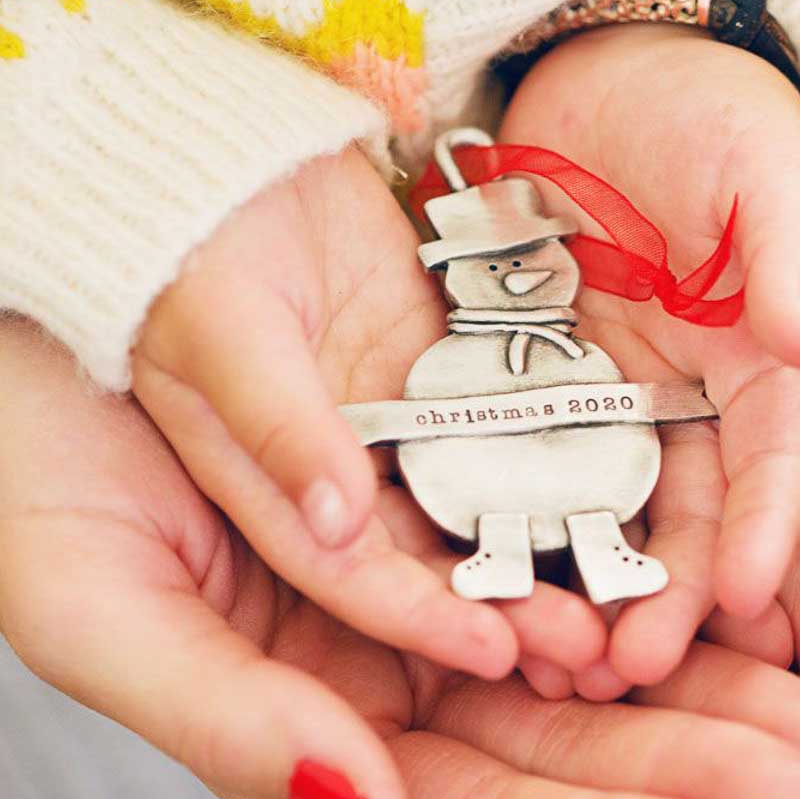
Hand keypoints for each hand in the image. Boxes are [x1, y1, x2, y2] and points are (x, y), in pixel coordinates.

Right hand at [0, 319, 799, 798]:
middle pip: (554, 738)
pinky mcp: (471, 433)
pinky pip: (582, 498)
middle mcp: (386, 638)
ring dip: (700, 677)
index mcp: (302, 706)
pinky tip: (743, 576)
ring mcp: (438, 533)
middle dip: (680, 774)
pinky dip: (661, 539)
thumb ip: (224, 716)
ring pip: (591, 628)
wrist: (62, 274)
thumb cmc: (41, 450)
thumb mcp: (96, 604)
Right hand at [132, 146, 603, 680]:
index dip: (418, 616)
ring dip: (536, 534)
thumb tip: (338, 522)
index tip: (496, 650)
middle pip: (422, 553)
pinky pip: (496, 415)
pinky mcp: (432, 362)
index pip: (347, 572)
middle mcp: (333, 469)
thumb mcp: (210, 340)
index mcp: (263, 486)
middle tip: (585, 642)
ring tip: (615, 575)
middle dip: (498, 598)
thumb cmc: (185, 243)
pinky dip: (547, 447)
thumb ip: (274, 430)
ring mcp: (389, 418)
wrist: (223, 148)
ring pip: (469, 493)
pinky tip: (611, 476)